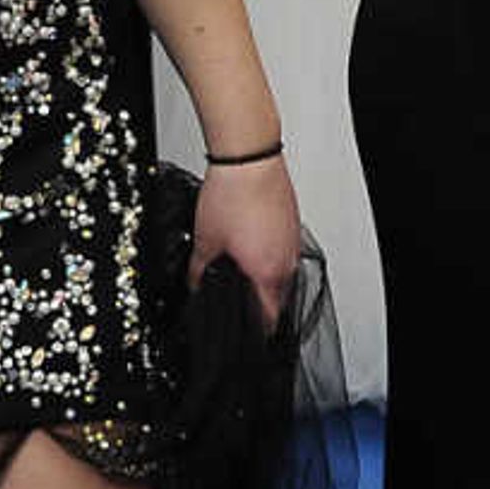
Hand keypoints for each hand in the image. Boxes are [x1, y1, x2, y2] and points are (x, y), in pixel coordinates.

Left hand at [188, 153, 302, 327]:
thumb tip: (197, 285)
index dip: (255, 328)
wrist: (250, 158)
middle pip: (278, 297)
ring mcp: (292, 240)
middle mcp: (287, 260)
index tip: (246, 331)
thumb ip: (200, 272)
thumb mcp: (205, 240)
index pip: (269, 317)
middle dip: (259, 301)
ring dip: (265, 276)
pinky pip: (283, 250)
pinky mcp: (292, 223)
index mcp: (268, 273)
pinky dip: (269, 253)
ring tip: (241, 267)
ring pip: (282, 272)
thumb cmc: (233, 195)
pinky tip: (249, 241)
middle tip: (237, 299)